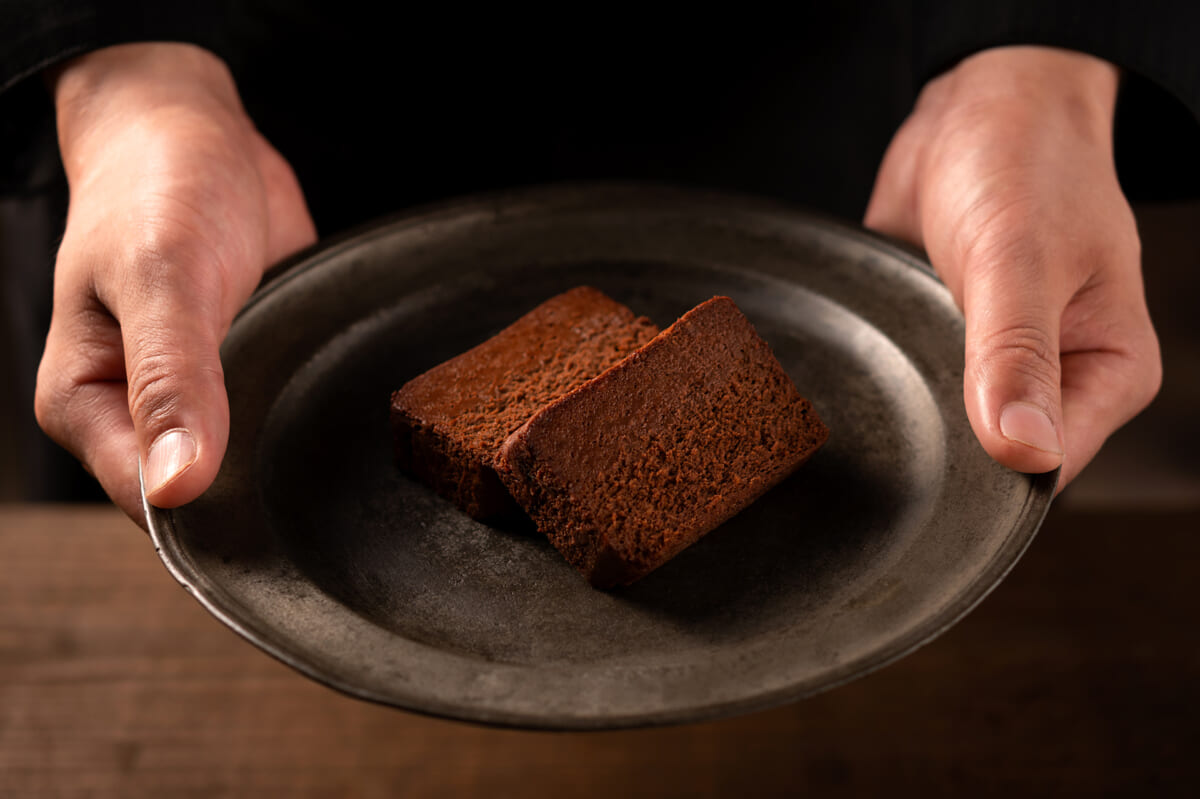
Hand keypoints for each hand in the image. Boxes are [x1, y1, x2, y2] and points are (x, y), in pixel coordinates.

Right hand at [35, 43, 316, 524]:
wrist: (194, 132)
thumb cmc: (154, 192)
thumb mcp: (162, 279)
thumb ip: (170, 382)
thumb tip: (175, 487)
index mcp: (86, 405)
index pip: (148, 501)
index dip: (208, 508)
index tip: (266, 500)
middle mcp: (138, 413)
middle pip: (203, 492)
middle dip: (255, 486)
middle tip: (309, 466)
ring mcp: (198, 398)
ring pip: (247, 461)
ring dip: (287, 453)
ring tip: (322, 430)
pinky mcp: (245, 377)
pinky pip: (279, 420)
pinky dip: (305, 415)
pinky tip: (331, 407)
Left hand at [865, 46, 1160, 489]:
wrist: (977, 109)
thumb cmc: (1025, 166)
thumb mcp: (1019, 260)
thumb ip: (1017, 356)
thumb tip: (1024, 451)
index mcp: (1107, 373)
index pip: (1050, 468)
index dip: (993, 473)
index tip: (943, 453)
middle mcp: (1054, 380)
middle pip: (991, 457)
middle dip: (942, 442)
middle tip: (900, 404)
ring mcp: (994, 365)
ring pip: (944, 423)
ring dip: (907, 405)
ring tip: (885, 371)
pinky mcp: (945, 345)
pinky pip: (909, 384)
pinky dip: (884, 374)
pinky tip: (868, 361)